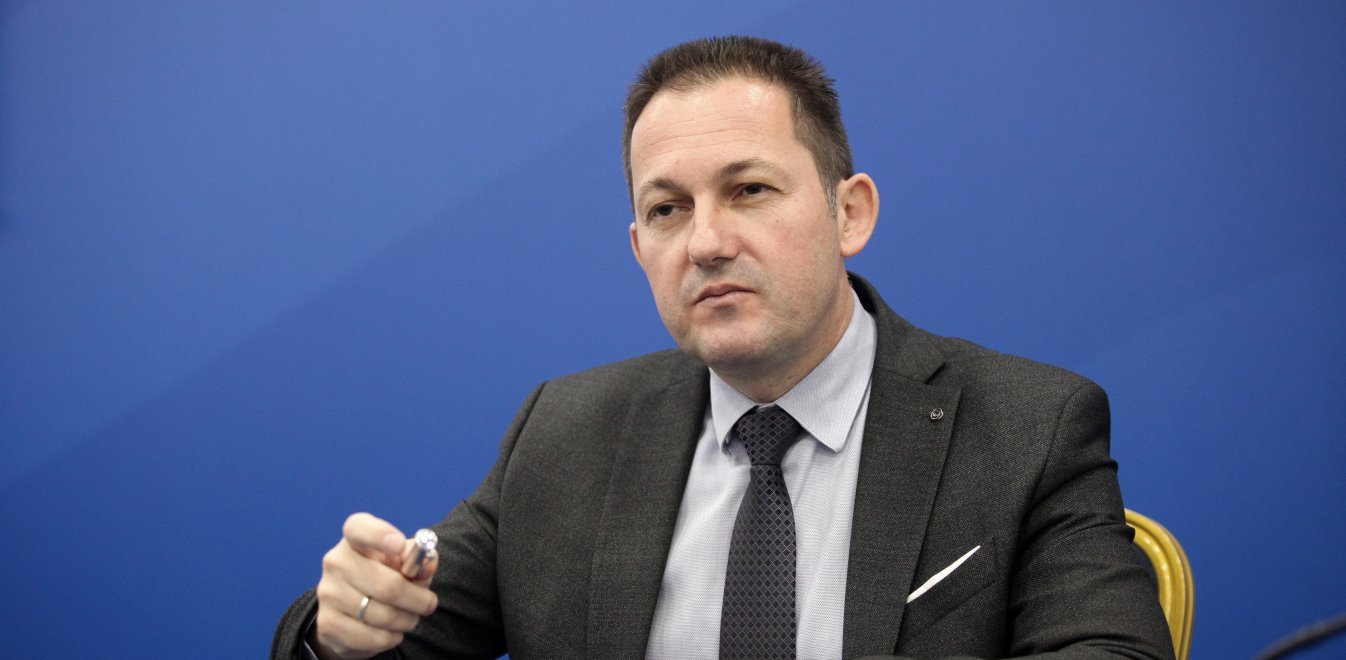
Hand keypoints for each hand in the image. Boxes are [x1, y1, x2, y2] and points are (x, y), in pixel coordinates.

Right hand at [310, 513, 439, 659]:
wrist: (350, 613)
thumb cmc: (384, 578)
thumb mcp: (403, 564)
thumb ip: (418, 559)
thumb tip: (429, 563)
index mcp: (354, 540)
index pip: (359, 528)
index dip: (379, 535)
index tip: (399, 544)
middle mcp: (336, 562)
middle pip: (387, 584)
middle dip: (417, 599)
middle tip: (429, 604)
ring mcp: (328, 594)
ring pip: (383, 614)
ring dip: (407, 620)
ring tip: (410, 617)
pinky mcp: (327, 623)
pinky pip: (373, 637)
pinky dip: (392, 637)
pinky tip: (391, 631)